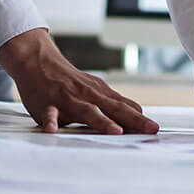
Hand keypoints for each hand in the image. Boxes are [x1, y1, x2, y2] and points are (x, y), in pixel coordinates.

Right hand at [0, 28, 156, 133]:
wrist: (38, 61)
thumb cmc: (69, 81)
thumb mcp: (95, 89)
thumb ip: (114, 103)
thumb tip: (139, 112)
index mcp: (100, 94)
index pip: (125, 108)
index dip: (139, 119)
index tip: (155, 130)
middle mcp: (88, 97)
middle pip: (114, 109)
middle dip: (134, 121)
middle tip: (150, 130)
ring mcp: (68, 100)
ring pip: (87, 111)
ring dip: (102, 121)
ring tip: (115, 131)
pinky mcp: (47, 105)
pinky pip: (50, 114)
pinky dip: (52, 121)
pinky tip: (54, 130)